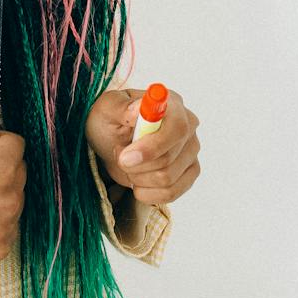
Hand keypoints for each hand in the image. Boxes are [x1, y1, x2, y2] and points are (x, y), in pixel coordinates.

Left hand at [84, 85, 201, 206]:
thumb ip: (122, 108)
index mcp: (172, 104)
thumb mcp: (106, 109)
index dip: (152, 147)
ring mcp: (191, 151)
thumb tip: (139, 108)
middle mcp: (188, 127)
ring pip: (167, 179)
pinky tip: (137, 180)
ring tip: (128, 165)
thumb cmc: (110, 120)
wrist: (111, 140)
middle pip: (168, 159)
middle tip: (119, 156)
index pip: (177, 128)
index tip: (126, 157)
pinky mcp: (189, 173)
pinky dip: (147, 192)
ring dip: (138, 178)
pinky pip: (171, 193)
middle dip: (135, 165)